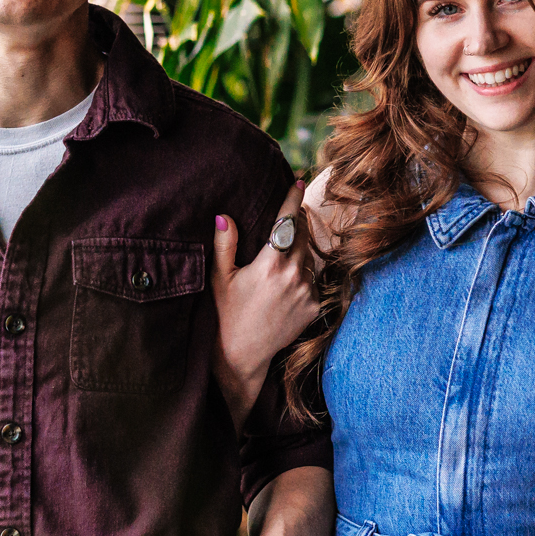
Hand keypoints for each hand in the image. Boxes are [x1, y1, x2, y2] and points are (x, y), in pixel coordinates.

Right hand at [214, 180, 318, 425]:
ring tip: (281, 254)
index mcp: (269, 264)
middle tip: (289, 211)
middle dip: (297, 220)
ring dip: (299, 248)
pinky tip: (285, 281)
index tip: (296, 181)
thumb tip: (224, 217)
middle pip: (302, 234)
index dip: (291, 199)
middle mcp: (293, 275)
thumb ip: (224, 245)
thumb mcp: (220, 278)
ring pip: (309, 256)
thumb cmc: (226, 313)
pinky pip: (313, 278)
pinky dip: (303, 272)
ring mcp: (307, 291)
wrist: (243, 354)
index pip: (286, 222)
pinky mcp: (315, 305)